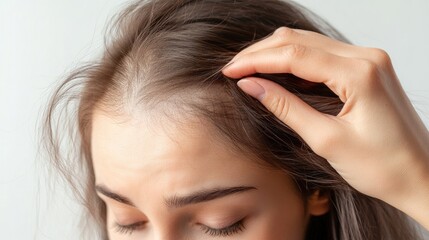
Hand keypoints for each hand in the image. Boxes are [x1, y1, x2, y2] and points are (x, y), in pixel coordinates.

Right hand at [222, 27, 428, 228]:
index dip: (256, 60)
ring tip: (249, 69)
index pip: (294, 54)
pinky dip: (296, 61)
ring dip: (276, 54)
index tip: (230, 70)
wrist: (421, 176)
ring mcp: (369, 60)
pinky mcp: (367, 69)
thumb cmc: (382, 167)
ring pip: (310, 42)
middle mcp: (367, 57)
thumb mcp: (326, 140)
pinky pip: (323, 55)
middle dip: (262, 52)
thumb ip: (286, 107)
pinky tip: (277, 73)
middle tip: (234, 68)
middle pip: (300, 40)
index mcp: (359, 73)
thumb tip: (251, 86)